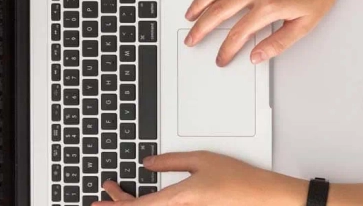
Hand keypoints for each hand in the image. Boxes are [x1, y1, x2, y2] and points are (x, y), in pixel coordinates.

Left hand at [95, 151, 307, 205]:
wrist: (264, 198)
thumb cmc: (239, 180)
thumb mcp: (202, 160)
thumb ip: (171, 162)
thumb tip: (148, 163)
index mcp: (178, 200)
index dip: (114, 205)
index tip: (98, 202)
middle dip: (120, 205)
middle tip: (108, 193)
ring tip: (122, 196)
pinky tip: (149, 201)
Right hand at [184, 0, 362, 65]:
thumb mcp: (304, 25)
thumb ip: (278, 43)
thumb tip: (257, 56)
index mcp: (268, 7)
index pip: (239, 34)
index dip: (227, 50)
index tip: (221, 58)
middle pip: (218, 11)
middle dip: (201, 29)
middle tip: (191, 39)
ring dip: (199, 3)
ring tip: (190, 15)